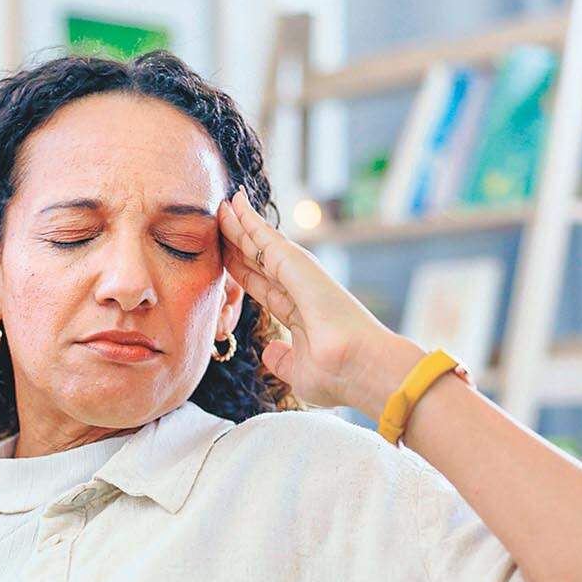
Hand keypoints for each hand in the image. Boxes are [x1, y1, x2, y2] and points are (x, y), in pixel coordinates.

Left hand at [216, 188, 426, 414]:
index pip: (263, 286)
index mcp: (301, 314)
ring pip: (262, 244)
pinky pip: (266, 238)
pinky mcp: (299, 265)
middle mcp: (301, 290)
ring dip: (242, 224)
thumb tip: (271, 352)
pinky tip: (235, 205)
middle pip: (260, 261)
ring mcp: (302, 276)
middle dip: (239, 241)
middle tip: (218, 220)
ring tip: (224, 205)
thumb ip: (283, 360)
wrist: (362, 371)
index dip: (242, 270)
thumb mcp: (299, 372)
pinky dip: (249, 220)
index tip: (223, 257)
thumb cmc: (340, 377)